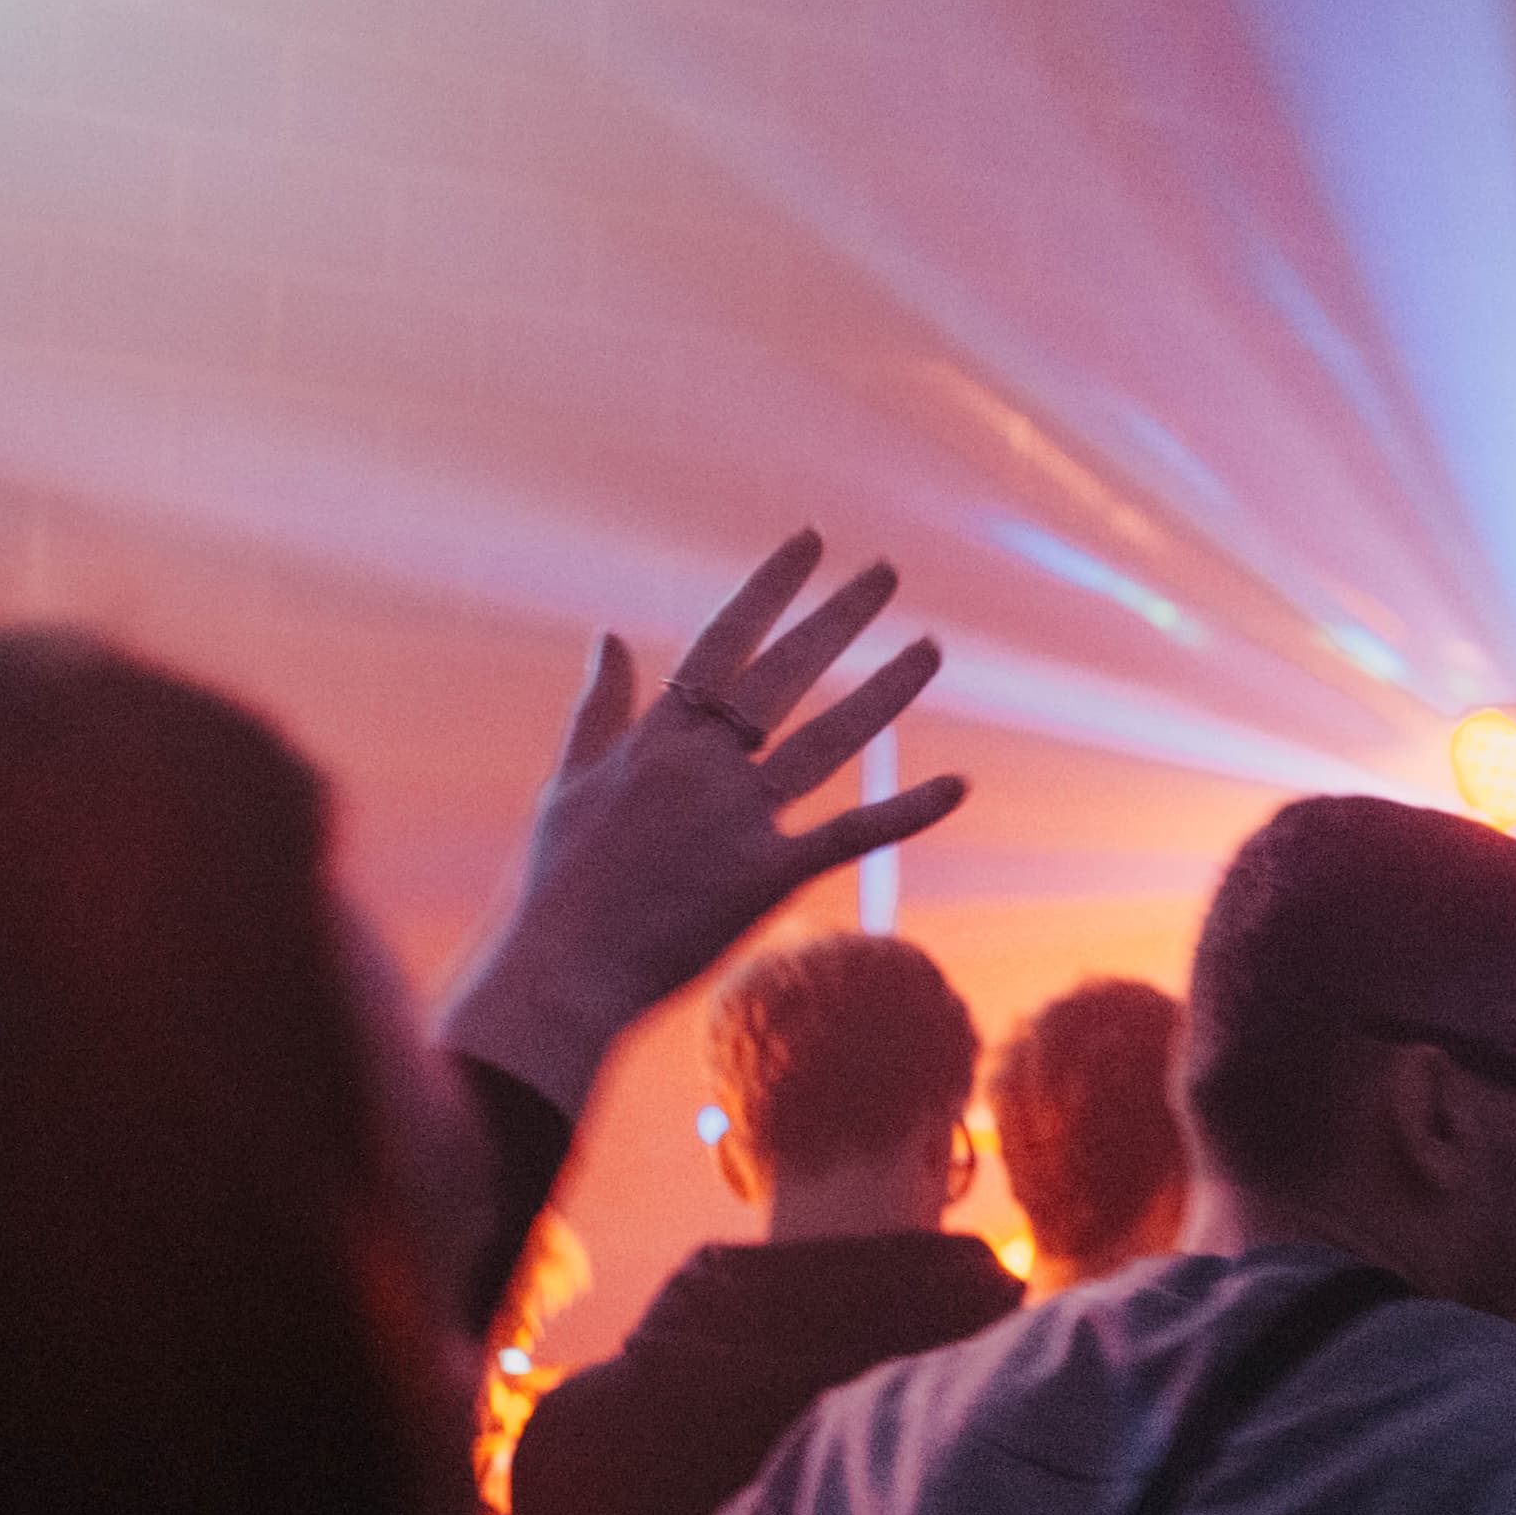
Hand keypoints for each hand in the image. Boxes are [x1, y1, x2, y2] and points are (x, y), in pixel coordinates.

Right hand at [440, 531, 966, 1112]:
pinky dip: (906, 810)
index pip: (722, 640)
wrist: (558, 972)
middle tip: (887, 571)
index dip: (771, 588)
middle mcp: (703, 765)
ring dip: (885, 691)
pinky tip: (958, 784)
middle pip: (784, 674)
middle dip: (839, 617)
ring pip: (828, 740)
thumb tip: (609, 635)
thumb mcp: (567, 783)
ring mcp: (738, 818)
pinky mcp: (767, 876)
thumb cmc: (557, 884)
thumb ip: (599, 708)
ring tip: (931, 647)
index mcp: (656, 738)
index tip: (810, 542)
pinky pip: (849, 834)